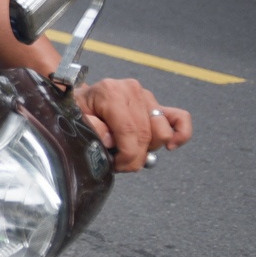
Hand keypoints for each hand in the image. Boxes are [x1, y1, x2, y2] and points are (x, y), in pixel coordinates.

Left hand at [73, 77, 191, 172]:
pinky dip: (180, 134)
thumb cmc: (77, 109)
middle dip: (135, 157)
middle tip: (120, 165)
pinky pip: (180, 118)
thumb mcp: (75, 118)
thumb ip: (92, 128)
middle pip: (146, 134)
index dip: (127, 155)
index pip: (129, 131)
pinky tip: (170, 146)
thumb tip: (111, 140)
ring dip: (149, 148)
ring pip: (162, 131)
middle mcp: (131, 90)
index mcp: (110, 92)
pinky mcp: (157, 103)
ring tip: (131, 151)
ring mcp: (147, 96)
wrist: (82, 98)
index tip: (117, 166)